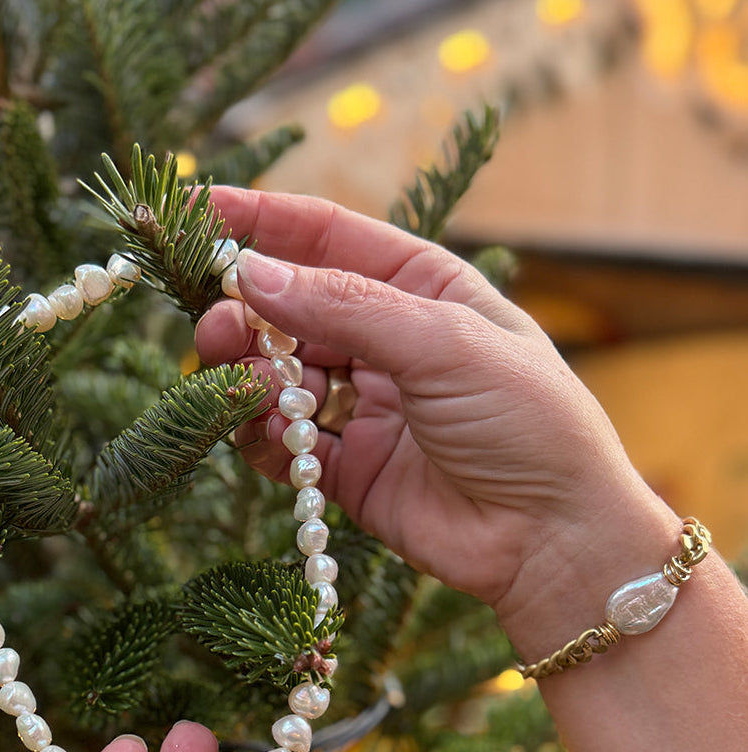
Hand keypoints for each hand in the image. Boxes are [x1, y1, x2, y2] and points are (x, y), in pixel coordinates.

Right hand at [195, 188, 674, 653]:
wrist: (553, 538)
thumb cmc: (526, 422)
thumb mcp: (443, 342)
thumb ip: (345, 308)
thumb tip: (253, 274)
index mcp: (424, 289)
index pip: (330, 239)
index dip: (265, 221)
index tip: (200, 211)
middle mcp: (389, 344)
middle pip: (293, 311)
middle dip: (248, 315)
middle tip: (214, 328)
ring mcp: (367, 409)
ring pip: (282, 378)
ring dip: (255, 379)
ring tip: (253, 389)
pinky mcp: (352, 472)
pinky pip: (288, 446)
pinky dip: (267, 439)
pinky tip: (271, 436)